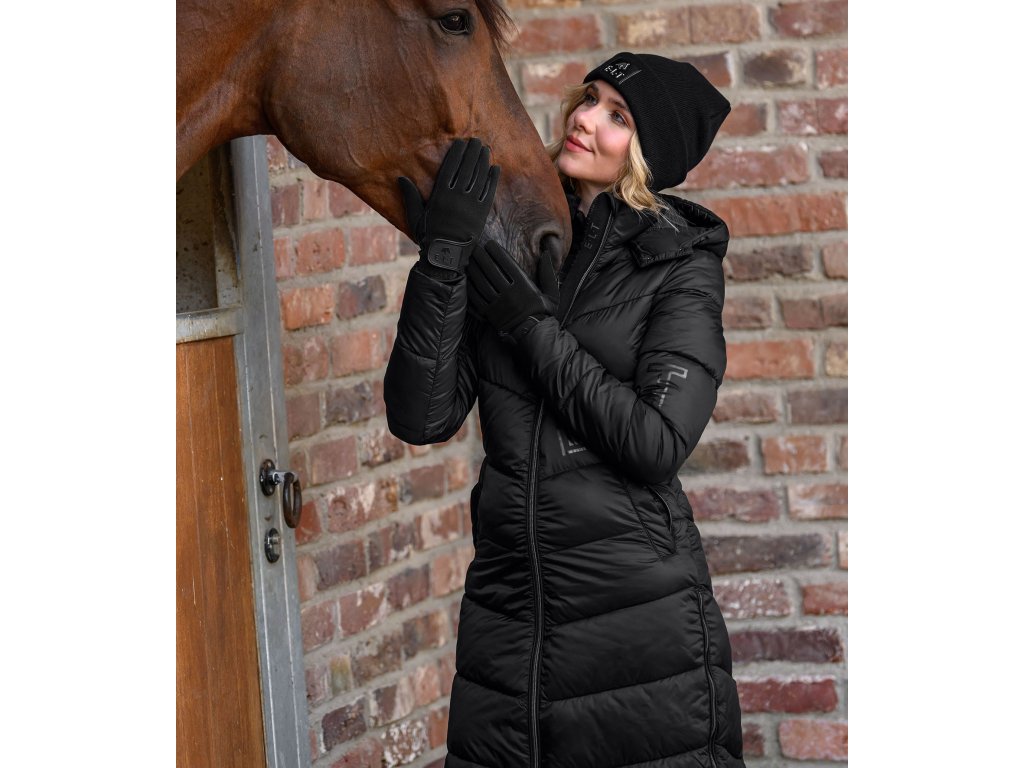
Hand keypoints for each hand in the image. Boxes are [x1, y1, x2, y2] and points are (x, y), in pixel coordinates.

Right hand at [397, 138, 499, 275]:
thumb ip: (410, 196)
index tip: (461, 143)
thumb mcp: (416, 216)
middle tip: (477, 141)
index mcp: (440, 195)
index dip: (457, 153)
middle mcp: (456, 196)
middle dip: (472, 152)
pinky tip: (495, 168)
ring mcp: (470, 204)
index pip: (450, 167)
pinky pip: (488, 192)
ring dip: (483, 161)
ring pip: (479, 177)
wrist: (446, 256)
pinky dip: (492, 180)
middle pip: (467, 168)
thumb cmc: (429, 237)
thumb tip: (401, 178)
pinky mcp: (481, 213)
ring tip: (486, 149)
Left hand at [467, 240, 554, 343]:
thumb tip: (547, 253)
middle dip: (482, 257)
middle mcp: (509, 293)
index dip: (496, 252)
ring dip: (474, 269)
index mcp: (524, 286)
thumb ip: (548, 273)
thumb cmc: (543, 312)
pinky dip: (470, 286)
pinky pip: (477, 297)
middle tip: (475, 247)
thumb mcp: (552, 293)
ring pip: (482, 282)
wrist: (533, 334)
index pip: (507, 264)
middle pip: (491, 270)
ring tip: (469, 259)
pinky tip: (467, 278)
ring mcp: (498, 304)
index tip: (490, 244)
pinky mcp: (489, 313)